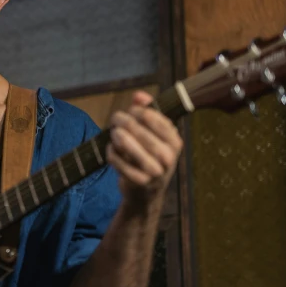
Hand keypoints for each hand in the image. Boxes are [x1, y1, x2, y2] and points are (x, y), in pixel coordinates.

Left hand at [106, 91, 183, 206]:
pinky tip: (110, 148)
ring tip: (113, 132)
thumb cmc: (148, 155)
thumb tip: (138, 95)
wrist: (145, 191)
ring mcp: (156, 173)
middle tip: (115, 118)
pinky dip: (114, 156)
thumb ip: (146, 111)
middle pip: (147, 137)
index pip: (161, 123)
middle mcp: (169, 158)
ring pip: (137, 153)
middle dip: (128, 123)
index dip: (143, 112)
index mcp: (175, 142)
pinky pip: (124, 167)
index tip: (131, 109)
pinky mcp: (140, 183)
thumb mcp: (152, 133)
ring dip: (122, 139)